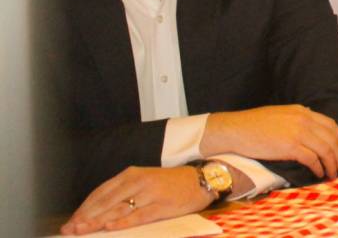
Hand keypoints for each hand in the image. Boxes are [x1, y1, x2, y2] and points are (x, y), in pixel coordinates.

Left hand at [61, 166, 210, 234]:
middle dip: (85, 217)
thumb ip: (123, 192)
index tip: (71, 221)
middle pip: (106, 201)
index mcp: (131, 174)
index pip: (101, 192)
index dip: (84, 208)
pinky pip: (138, 215)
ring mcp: (150, 193)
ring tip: (82, 230)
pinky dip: (123, 222)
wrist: (200, 180)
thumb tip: (97, 212)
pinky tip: (110, 227)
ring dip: (97, 221)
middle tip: (70, 230)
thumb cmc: (168, 184)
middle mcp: (138, 181)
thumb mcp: (143, 181)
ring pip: (118, 209)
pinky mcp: (162, 205)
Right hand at [201, 105, 337, 179]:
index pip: (331, 124)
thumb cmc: (254, 124)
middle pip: (332, 138)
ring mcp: (298, 132)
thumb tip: (311, 130)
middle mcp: (304, 119)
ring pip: (325, 149)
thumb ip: (298, 120)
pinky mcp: (290, 146)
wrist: (236, 129)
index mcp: (303, 111)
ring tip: (333, 173)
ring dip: (332, 164)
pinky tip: (318, 173)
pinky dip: (318, 167)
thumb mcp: (281, 115)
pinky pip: (312, 159)